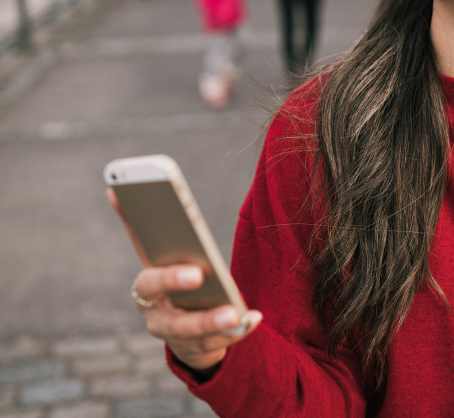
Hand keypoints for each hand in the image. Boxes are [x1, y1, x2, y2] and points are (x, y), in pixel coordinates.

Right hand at [106, 189, 261, 372]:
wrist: (178, 327)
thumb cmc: (168, 279)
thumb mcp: (156, 256)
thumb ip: (139, 227)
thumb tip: (114, 190)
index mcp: (147, 290)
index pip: (152, 283)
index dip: (170, 278)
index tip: (196, 272)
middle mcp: (157, 318)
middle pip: (176, 320)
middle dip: (195, 307)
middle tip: (209, 284)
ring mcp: (177, 338)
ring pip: (196, 335)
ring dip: (217, 325)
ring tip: (238, 313)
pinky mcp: (200, 348)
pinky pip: (220, 344)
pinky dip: (239, 331)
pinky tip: (254, 318)